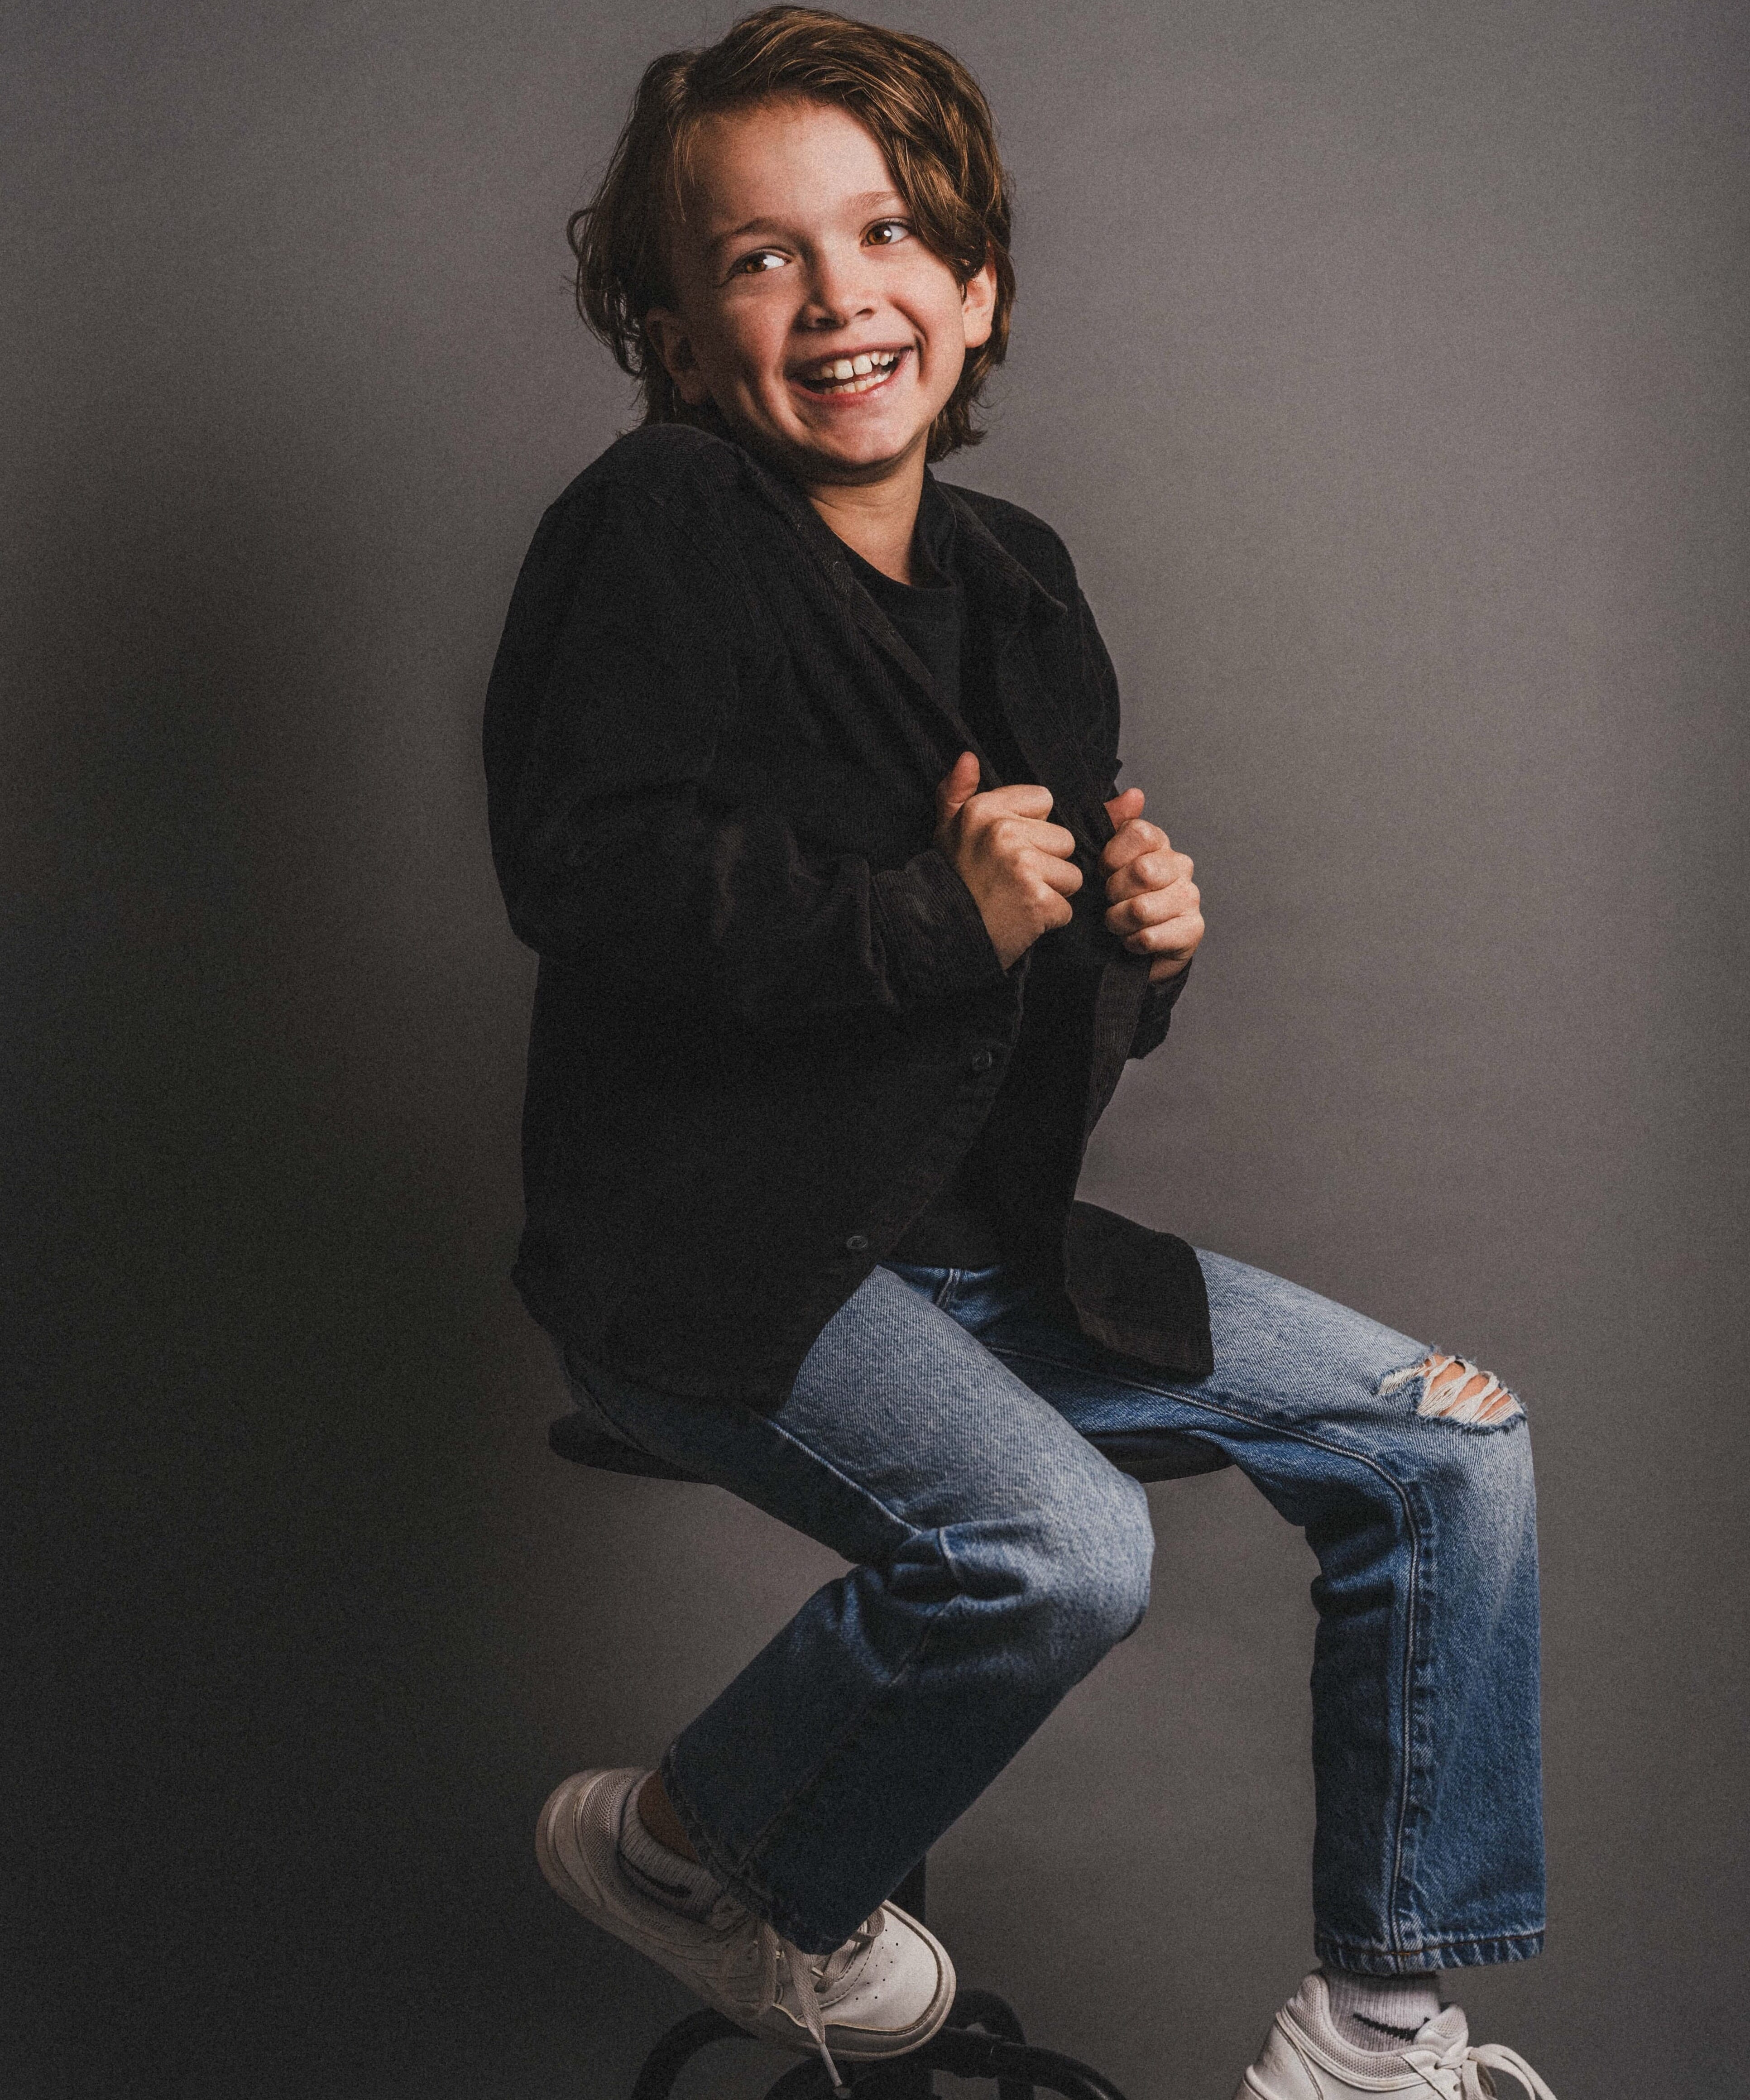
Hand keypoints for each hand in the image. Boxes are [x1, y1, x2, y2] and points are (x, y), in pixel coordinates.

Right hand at [934, 751, 1082, 970]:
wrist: (940, 934)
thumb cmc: (952, 880)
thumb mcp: (948, 829)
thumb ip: (958, 790)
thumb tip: (968, 757)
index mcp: (985, 808)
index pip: (1045, 801)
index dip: (1032, 827)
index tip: (1005, 848)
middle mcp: (1004, 832)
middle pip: (1063, 840)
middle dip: (1046, 863)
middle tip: (1012, 879)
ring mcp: (1022, 866)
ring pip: (1070, 875)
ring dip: (1050, 892)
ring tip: (1017, 898)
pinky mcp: (1037, 901)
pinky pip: (1066, 908)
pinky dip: (1048, 920)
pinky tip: (1022, 919)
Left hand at [1101, 787, 1202, 981]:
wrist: (1134, 947)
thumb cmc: (1117, 899)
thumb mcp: (1104, 860)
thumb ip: (1111, 823)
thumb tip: (1134, 795)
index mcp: (1158, 843)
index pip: (1138, 832)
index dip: (1111, 857)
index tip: (1103, 872)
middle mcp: (1179, 865)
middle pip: (1143, 871)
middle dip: (1114, 893)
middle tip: (1109, 902)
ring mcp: (1189, 896)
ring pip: (1142, 908)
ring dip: (1119, 922)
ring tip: (1118, 924)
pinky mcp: (1193, 929)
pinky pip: (1151, 936)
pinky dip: (1133, 942)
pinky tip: (1133, 940)